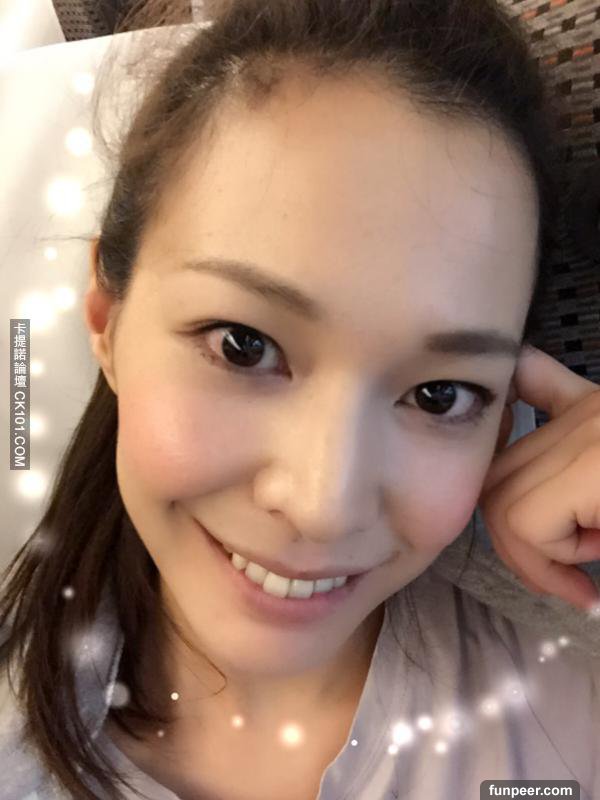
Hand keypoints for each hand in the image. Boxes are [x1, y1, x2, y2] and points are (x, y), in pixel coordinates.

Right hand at [479, 344, 599, 612]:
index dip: (542, 563)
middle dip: (526, 546)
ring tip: (576, 533)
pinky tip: (500, 415)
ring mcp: (584, 404)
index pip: (519, 517)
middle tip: (579, 571)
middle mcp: (581, 423)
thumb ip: (592, 548)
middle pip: (497, 491)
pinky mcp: (589, 396)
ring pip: (499, 460)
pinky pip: (530, 378)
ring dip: (521, 508)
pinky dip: (504, 393)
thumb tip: (573, 589)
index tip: (588, 587)